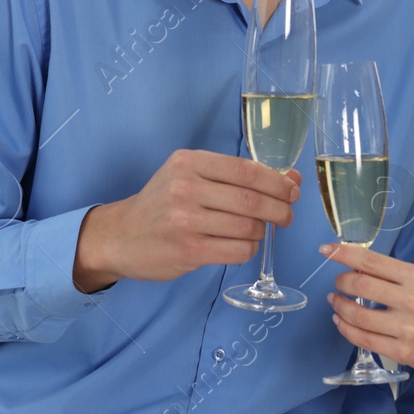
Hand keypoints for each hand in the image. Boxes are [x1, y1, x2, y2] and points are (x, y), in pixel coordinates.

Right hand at [72, 149, 300, 292]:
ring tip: (256, 230)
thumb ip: (236, 175)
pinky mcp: (188, 250)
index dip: (278, 182)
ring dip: (261, 231)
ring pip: (248, 227)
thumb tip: (290, 178)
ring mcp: (186, 220)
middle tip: (287, 216)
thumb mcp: (190, 175)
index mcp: (189, 162)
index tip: (292, 191)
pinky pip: (238, 251)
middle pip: (252, 200)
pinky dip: (248, 250)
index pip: (247, 170)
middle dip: (280, 209)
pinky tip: (240, 245)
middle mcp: (185, 187)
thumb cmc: (162, 203)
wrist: (121, 235)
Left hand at [321, 242, 413, 380]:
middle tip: (338, 284)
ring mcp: (406, 328)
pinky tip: (342, 322)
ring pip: (357, 316)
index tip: (326, 250)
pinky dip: (346, 329)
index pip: (371, 261)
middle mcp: (411, 300)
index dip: (343, 254)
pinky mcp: (401, 352)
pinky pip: (363, 340)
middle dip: (341, 282)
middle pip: (359, 286)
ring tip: (336, 303)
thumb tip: (359, 268)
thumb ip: (396, 276)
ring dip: (340, 307)